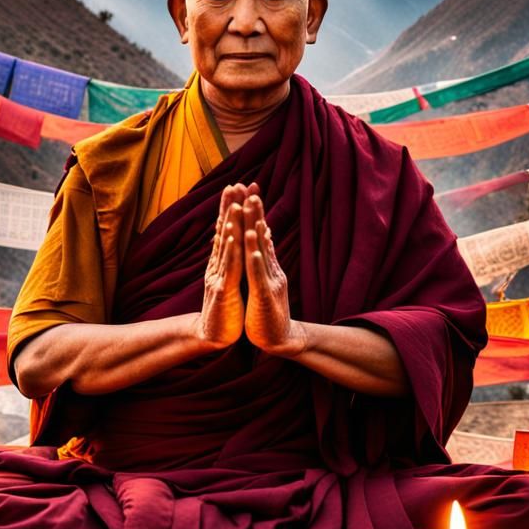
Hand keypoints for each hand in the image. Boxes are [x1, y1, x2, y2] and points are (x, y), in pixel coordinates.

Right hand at [195, 184, 248, 347]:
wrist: (213, 334)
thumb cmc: (224, 306)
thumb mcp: (229, 278)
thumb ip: (229, 257)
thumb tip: (231, 236)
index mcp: (222, 261)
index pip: (228, 229)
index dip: (232, 207)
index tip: (240, 185)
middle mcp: (218, 264)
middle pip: (224, 230)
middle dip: (229, 207)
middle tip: (234, 183)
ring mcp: (218, 276)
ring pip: (226, 245)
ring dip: (230, 224)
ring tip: (235, 203)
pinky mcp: (222, 291)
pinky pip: (229, 268)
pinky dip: (231, 251)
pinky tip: (234, 236)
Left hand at [242, 193, 305, 356]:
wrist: (280, 340)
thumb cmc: (268, 310)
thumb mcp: (264, 280)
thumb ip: (264, 258)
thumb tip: (263, 237)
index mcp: (267, 265)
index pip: (260, 233)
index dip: (254, 212)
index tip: (248, 189)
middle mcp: (271, 269)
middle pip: (262, 236)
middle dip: (255, 212)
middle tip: (251, 188)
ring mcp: (270, 282)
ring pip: (261, 252)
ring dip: (255, 230)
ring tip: (250, 209)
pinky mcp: (265, 297)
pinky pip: (259, 278)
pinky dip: (255, 263)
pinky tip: (251, 250)